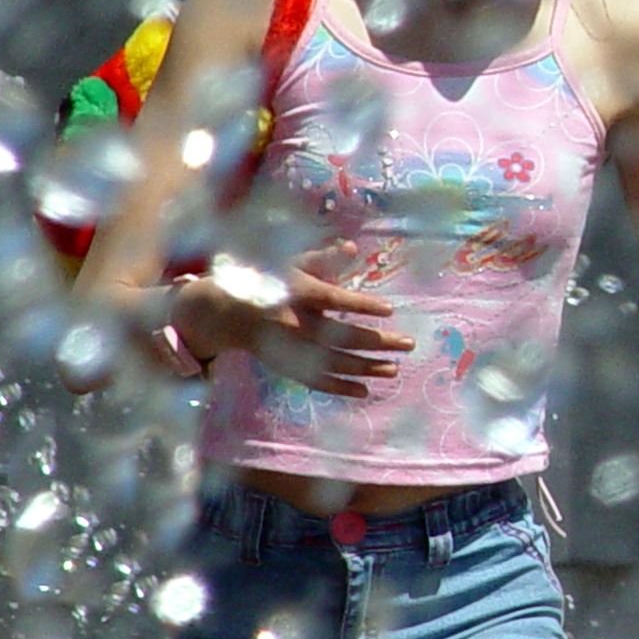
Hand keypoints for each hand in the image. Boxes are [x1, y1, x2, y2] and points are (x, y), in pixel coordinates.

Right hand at [173, 240, 414, 396]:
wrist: (230, 314)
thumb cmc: (269, 282)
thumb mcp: (291, 263)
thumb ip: (323, 258)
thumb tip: (352, 248)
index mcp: (299, 293)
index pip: (335, 300)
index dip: (362, 305)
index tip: (390, 309)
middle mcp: (298, 323)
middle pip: (343, 335)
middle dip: (378, 341)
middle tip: (409, 344)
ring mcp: (293, 349)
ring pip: (335, 362)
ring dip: (367, 368)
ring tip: (394, 370)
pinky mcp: (288, 366)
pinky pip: (317, 381)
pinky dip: (341, 388)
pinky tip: (365, 390)